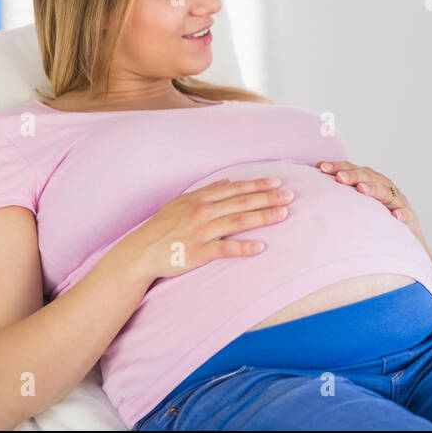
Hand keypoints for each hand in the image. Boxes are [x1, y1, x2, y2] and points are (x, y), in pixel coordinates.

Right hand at [127, 177, 293, 282]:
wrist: (141, 251)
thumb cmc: (163, 226)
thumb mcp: (182, 202)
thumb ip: (207, 191)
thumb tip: (228, 181)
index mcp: (200, 199)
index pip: (235, 189)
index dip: (257, 185)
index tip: (277, 182)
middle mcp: (203, 212)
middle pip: (241, 203)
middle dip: (267, 198)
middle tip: (290, 195)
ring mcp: (201, 232)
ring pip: (237, 222)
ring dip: (262, 217)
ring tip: (282, 214)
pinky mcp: (199, 252)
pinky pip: (225, 249)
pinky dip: (243, 248)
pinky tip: (261, 247)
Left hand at [313, 161, 417, 230]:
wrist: (407, 240)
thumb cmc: (376, 220)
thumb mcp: (359, 206)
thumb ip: (340, 197)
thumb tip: (309, 190)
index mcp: (371, 182)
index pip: (353, 170)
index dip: (338, 167)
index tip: (320, 168)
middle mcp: (386, 188)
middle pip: (369, 177)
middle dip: (353, 176)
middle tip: (338, 177)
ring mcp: (398, 202)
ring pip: (387, 192)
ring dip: (374, 189)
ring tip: (361, 189)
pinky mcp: (410, 219)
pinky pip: (406, 215)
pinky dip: (402, 214)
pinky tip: (396, 216)